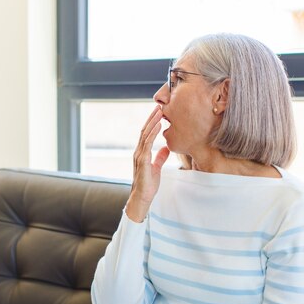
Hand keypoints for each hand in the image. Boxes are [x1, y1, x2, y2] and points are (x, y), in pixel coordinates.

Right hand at [126, 106, 169, 221]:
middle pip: (144, 131)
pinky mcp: (142, 161)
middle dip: (152, 118)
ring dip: (153, 122)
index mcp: (141, 153)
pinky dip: (153, 133)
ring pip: (145, 134)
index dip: (152, 123)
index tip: (159, 113)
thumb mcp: (156, 168)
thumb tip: (166, 148)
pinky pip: (147, 144)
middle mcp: (138, 152)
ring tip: (160, 112)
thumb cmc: (148, 185)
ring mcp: (139, 156)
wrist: (142, 197)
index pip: (146, 134)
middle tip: (160, 106)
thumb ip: (160, 158)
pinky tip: (158, 125)